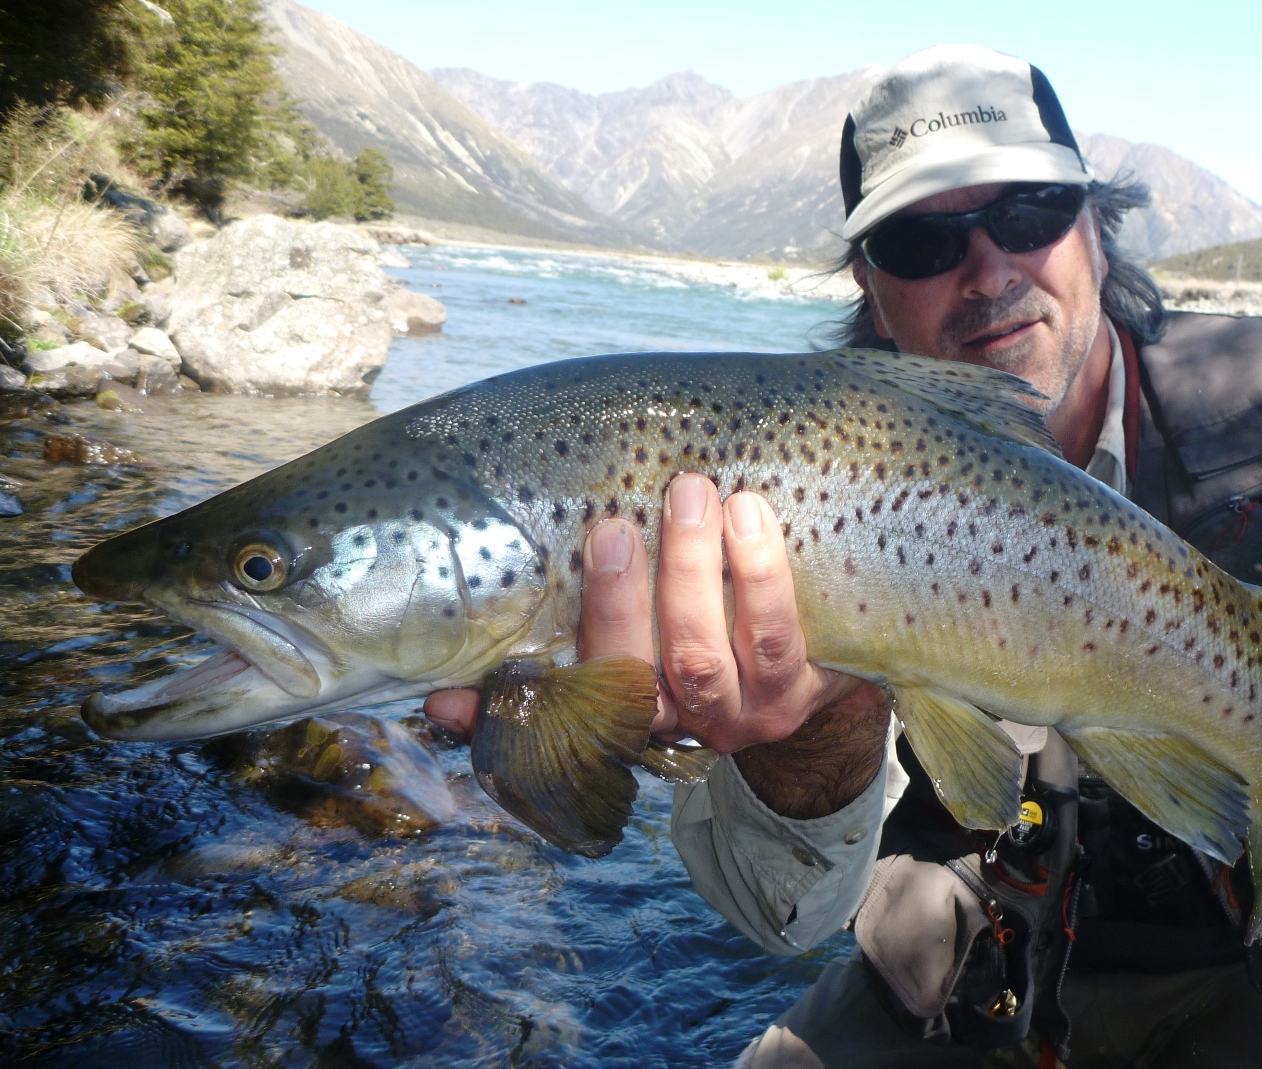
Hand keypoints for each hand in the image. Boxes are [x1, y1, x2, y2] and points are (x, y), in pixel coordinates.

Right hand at [424, 475, 887, 810]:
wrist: (810, 670)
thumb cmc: (699, 625)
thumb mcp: (633, 635)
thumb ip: (556, 638)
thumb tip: (447, 684)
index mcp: (619, 710)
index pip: (548, 712)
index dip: (497, 712)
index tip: (446, 692)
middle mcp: (670, 723)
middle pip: (628, 673)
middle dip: (615, 600)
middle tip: (614, 526)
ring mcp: (735, 715)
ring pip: (697, 654)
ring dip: (690, 571)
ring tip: (693, 493)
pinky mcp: (795, 693)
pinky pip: (773, 636)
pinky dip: (760, 574)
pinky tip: (750, 515)